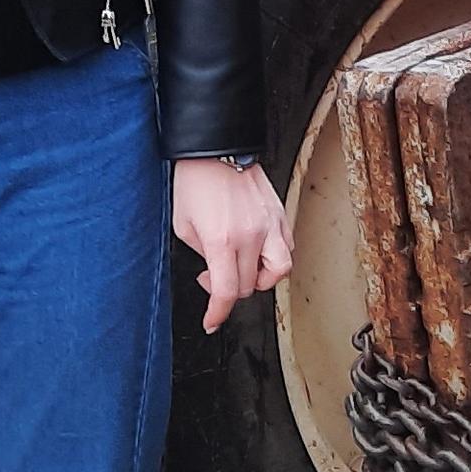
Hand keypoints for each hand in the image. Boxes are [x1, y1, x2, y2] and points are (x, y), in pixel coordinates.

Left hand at [174, 158, 291, 331]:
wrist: (215, 150)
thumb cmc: (195, 181)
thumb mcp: (184, 226)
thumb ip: (202, 254)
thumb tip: (215, 271)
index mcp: (221, 240)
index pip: (226, 293)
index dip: (217, 314)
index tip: (211, 321)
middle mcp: (250, 235)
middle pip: (250, 286)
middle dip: (230, 290)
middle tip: (213, 276)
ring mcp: (269, 225)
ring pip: (278, 272)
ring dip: (260, 279)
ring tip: (244, 268)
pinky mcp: (279, 215)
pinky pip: (286, 249)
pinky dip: (274, 258)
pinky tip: (258, 250)